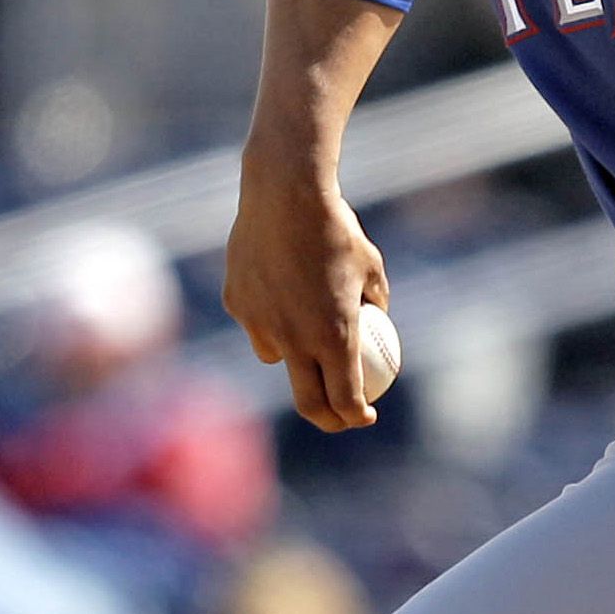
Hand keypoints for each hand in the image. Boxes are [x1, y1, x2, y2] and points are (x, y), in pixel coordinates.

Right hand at [224, 159, 391, 431]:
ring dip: (296, 360)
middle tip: (339, 415)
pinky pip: (257, 326)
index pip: (345, 399)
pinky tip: (279, 292)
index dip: (355, 416)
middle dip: (328, 419)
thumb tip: (376, 322)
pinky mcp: (238, 304)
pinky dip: (270, 321)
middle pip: (309, 402)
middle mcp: (295, 338)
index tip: (364, 415)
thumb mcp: (371, 266)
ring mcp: (261, 324)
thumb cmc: (336, 228)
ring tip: (307, 334)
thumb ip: (374, 300)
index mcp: (334, 335)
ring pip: (279, 359)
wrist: (285, 194)